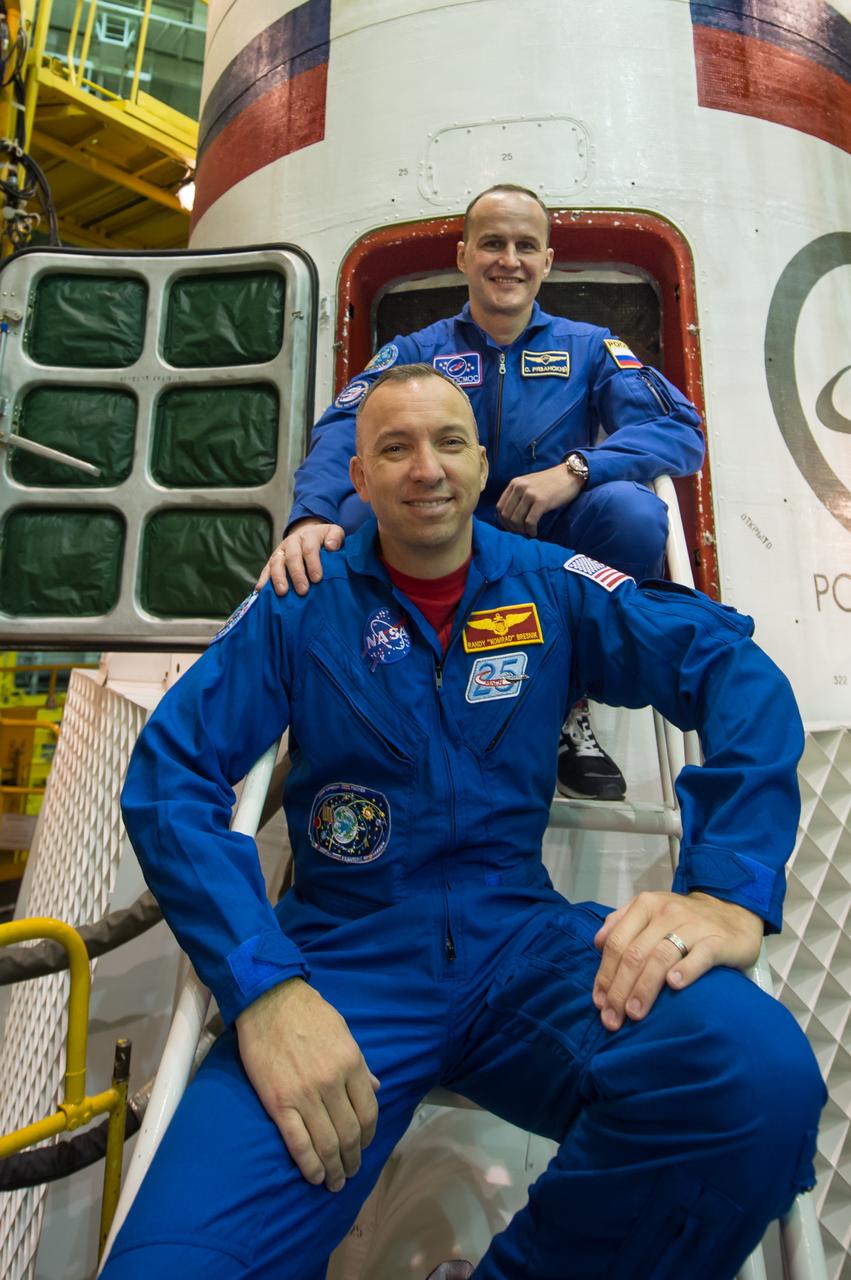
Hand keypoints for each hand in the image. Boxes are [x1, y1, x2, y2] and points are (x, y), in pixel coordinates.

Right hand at [236, 978, 379, 1191]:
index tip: (364, 1147)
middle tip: (351, 1173)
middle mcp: (333, 1083)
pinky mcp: (279, 1103)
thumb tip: (377, 1087)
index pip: (368, 1112)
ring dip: (334, 1169)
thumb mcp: (344, 1032)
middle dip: (353, 1159)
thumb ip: (361, 1064)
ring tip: (335, 1182)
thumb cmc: (309, 1013)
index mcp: (352, 1064)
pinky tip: (314, 1176)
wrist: (269, 1000)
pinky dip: (309, 1164)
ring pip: (327, 1143)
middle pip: (350, 1133)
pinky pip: (298, 1142)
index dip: (369, 1136)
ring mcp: (306, 1095)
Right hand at [254, 519, 345, 595]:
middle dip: (297, 574)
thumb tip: (331, 546)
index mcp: (308, 535)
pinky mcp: (272, 560)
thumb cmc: (323, 538)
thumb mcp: (333, 532)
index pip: (310, 549)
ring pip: (276, 562)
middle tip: (303, 590)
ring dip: (278, 578)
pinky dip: (263, 579)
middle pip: (292, 557)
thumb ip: (336, 537)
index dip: (313, 564)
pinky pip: (266, 569)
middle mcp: (292, 542)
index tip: (317, 578)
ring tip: (282, 592)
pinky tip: (261, 590)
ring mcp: (281, 551)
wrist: (307, 534)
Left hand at [496, 464, 583, 536]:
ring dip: (521, 531)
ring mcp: (530, 494)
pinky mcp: (541, 501)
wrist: (570, 475)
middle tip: (521, 532)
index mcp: (514, 483)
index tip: (511, 528)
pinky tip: (534, 532)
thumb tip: (509, 517)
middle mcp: (519, 487)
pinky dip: (531, 531)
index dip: (503, 521)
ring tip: (528, 532)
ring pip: (516, 520)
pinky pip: (530, 522)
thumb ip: (518, 496)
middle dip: (512, 528)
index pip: (499, 507)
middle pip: (506, 515)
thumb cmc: (551, 483)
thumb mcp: (529, 484)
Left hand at [592, 891, 763, 1030]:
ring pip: (662, 956)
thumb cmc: (685, 921)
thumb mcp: (651, 913)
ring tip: (635, 1014)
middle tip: (613, 1018)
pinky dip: (686, 970)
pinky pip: (700, 955)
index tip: (599, 1003)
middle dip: (619, 989)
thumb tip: (597, 943)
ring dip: (645, 988)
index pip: (617, 942)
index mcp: (645, 906)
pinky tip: (674, 985)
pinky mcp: (719, 940)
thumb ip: (622, 923)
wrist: (733, 913)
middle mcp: (666, 912)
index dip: (605, 974)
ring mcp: (693, 925)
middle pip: (636, 954)